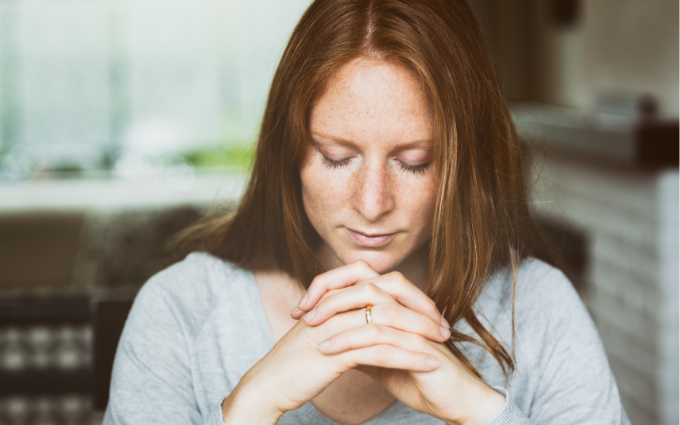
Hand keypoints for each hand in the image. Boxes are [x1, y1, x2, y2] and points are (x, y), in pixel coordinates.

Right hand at [224, 262, 444, 423]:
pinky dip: (410, 356)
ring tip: (444, 344)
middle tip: (443, 325)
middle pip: (388, 293)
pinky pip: (382, 350)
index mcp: (333, 296)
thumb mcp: (321, 332)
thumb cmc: (294, 362)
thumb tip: (368, 319)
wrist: (268, 384)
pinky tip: (430, 364)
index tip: (428, 312)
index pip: (378, 282)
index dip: (408, 294)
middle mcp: (336, 304)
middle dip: (421, 307)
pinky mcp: (338, 350)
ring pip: (390, 320)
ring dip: (421, 332)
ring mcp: (336, 325)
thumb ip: (342, 319)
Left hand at [294, 261, 505, 424]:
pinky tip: (328, 350)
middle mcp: (407, 307)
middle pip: (366, 280)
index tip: (303, 304)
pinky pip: (379, 335)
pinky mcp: (419, 345)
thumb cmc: (418, 377)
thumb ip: (359, 341)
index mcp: (397, 304)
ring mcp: (415, 323)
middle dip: (330, 291)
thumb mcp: (379, 357)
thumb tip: (328, 336)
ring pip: (373, 304)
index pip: (361, 277)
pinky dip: (349, 341)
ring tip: (310, 327)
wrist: (453, 401)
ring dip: (337, 313)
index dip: (330, 284)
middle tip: (303, 309)